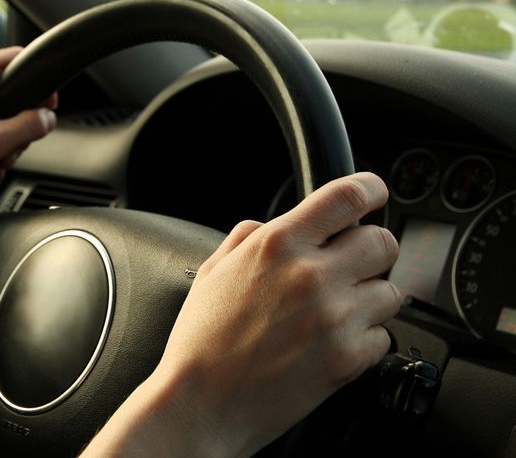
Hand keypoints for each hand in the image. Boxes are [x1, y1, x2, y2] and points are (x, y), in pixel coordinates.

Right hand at [84, 172, 400, 456]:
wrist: (201, 403)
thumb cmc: (201, 341)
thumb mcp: (212, 271)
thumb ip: (247, 237)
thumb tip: (273, 225)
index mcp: (277, 245)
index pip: (348, 196)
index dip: (370, 189)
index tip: (374, 194)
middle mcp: (312, 275)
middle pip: (383, 242)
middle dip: (370, 251)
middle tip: (351, 265)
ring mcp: (335, 318)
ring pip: (391, 292)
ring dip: (370, 298)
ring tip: (336, 312)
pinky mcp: (348, 358)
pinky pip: (383, 337)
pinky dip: (364, 339)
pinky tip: (331, 343)